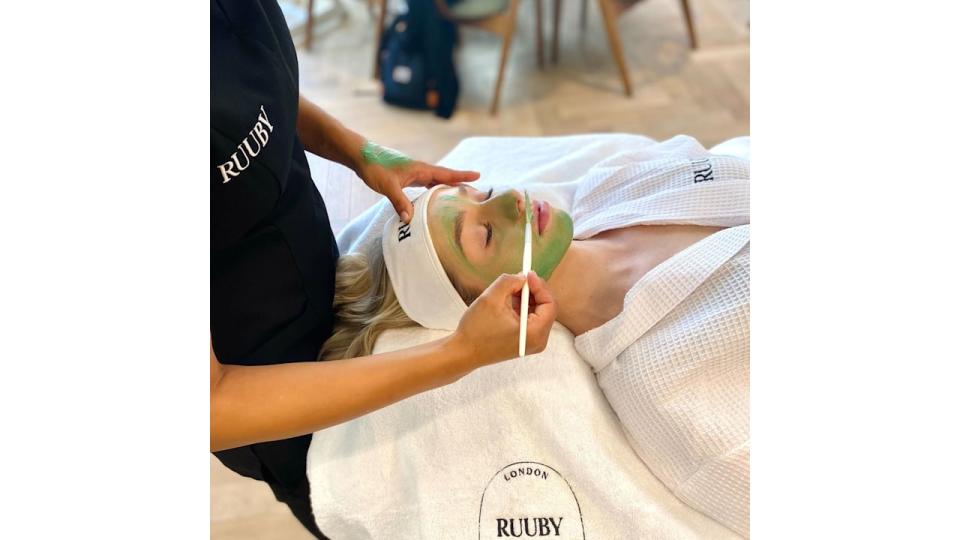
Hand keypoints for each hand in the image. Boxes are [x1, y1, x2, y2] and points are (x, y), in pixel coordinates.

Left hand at [359, 158, 478, 222]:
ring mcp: (413, 173)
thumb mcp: (388, 186)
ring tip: (459, 196)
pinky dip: (433, 190)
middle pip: (444, 178)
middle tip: (475, 191)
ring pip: (435, 181)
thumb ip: (400, 201)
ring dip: (447, 187)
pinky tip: (433, 198)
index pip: (446, 173)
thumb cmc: (374, 167)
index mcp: (420, 169)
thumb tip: (410, 219)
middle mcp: (420, 170)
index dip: (462, 175)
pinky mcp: (406, 177)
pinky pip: (425, 184)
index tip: (478, 175)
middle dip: (460, 183)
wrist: (360, 156)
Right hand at [449, 271, 556, 367]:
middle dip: (532, 291)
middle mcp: (538, 341)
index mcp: (534, 333)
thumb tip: (523, 277)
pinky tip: (507, 302)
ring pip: (537, 312)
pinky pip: (529, 320)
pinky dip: (521, 308)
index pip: (550, 304)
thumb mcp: (491, 298)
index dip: (540, 286)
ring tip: (508, 291)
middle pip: (545, 308)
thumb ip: (509, 281)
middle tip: (518, 279)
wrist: (463, 353)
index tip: (528, 274)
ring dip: (526, 298)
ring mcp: (531, 343)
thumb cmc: (475, 330)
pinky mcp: (523, 341)